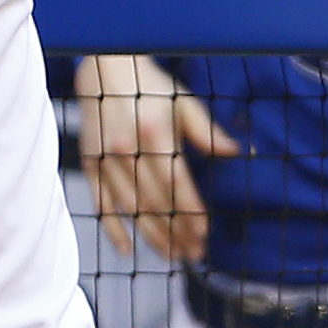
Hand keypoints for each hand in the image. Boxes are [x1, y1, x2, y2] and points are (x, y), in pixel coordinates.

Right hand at [75, 51, 236, 262]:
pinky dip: (112, 229)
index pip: (176, 183)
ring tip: (171, 256)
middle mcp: (128, 149)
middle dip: (176, 232)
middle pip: (155, 202)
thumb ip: (208, 131)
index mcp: (155, 132)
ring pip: (131, 208)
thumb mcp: (184, 102)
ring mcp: (106, 158)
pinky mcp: (90, 163)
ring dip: (152, 236)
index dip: (190, 211)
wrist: (105, 72)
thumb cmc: (152, 87)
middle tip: (194, 254)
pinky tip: (127, 250)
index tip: (204, 233)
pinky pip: (101, 203)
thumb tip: (238, 152)